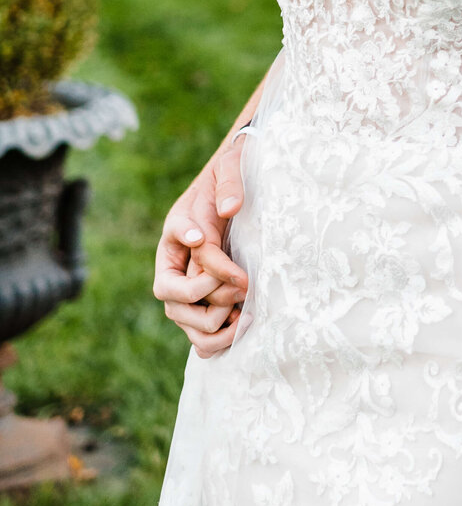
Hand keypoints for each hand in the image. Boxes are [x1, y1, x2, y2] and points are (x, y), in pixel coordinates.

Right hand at [154, 141, 248, 358]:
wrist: (237, 185)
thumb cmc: (231, 174)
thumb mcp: (230, 166)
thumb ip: (229, 183)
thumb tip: (230, 209)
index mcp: (176, 230)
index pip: (186, 256)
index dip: (212, 268)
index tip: (242, 275)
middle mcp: (175, 261)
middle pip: (171, 298)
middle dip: (209, 298)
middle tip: (243, 287)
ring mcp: (186, 283)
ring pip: (183, 320)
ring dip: (214, 325)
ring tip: (245, 313)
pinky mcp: (203, 300)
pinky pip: (200, 334)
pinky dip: (218, 339)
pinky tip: (244, 324)